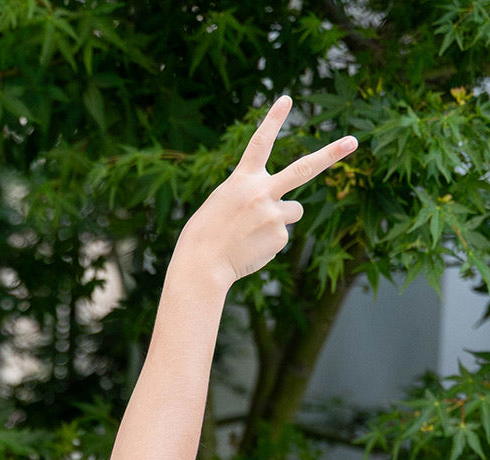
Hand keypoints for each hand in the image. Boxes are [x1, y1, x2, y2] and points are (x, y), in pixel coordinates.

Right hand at [173, 96, 357, 287]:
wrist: (201, 265)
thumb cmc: (205, 236)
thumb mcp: (222, 205)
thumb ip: (251, 198)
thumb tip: (282, 212)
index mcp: (242, 180)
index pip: (259, 144)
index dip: (273, 120)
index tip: (287, 99)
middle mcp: (261, 192)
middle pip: (303, 169)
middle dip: (331, 154)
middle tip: (353, 142)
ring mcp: (273, 214)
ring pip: (293, 211)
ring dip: (280, 218)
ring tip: (252, 233)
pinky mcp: (279, 237)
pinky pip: (281, 236)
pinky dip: (268, 243)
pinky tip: (249, 249)